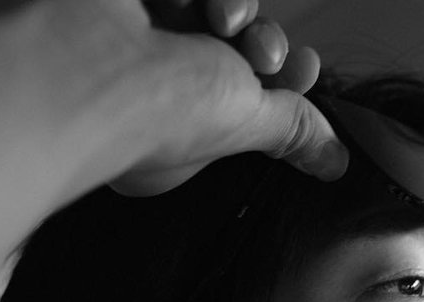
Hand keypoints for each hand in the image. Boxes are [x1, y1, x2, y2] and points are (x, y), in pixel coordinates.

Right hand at [51, 0, 347, 194]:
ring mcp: (139, 34)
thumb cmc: (162, 113)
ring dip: (239, 10)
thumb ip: (292, 132)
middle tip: (263, 55)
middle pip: (238, 46)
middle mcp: (158, 82)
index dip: (285, 78)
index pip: (248, 96)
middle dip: (265, 44)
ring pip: (217, 9)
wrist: (88, 65)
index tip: (303, 68)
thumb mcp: (247, 125)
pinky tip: (191, 2)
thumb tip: (335, 163)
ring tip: (227, 23)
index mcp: (182, 129)